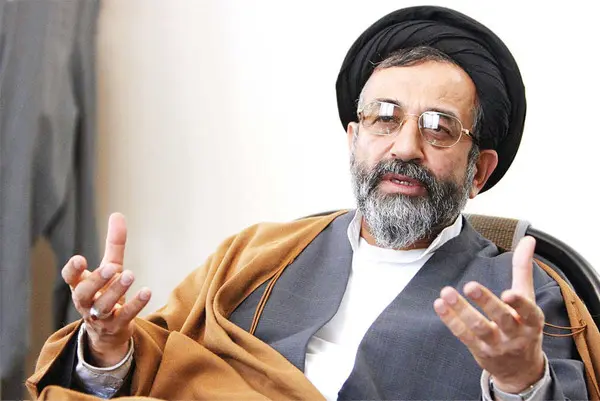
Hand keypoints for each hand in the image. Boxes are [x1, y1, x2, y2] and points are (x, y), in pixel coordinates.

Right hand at [61, 213, 151, 366]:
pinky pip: (124, 316)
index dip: (73, 270)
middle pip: (83, 294)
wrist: (109, 331)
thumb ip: (114, 244)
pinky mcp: (117, 326)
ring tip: (130, 274)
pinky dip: (136, 305)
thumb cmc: (106, 292)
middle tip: (111, 268)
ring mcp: (100, 317)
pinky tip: (147, 291)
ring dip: (116, 291)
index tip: (80, 259)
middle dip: (96, 281)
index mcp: (81, 286)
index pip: (70, 279)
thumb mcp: (111, 266)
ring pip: (103, 306)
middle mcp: (87, 303)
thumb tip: (117, 214)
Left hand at [433, 236, 544, 392]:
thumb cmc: (523, 325)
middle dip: (486, 302)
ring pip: (479, 328)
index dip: (519, 304)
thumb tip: (528, 239)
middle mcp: (516, 334)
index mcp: (531, 320)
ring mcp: (497, 345)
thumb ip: (523, 269)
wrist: (520, 370)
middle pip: (502, 319)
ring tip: (447, 292)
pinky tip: (440, 305)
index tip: (509, 293)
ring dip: (462, 310)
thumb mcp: (527, 298)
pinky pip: (463, 335)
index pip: (528, 312)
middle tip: (470, 286)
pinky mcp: (479, 351)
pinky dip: (451, 320)